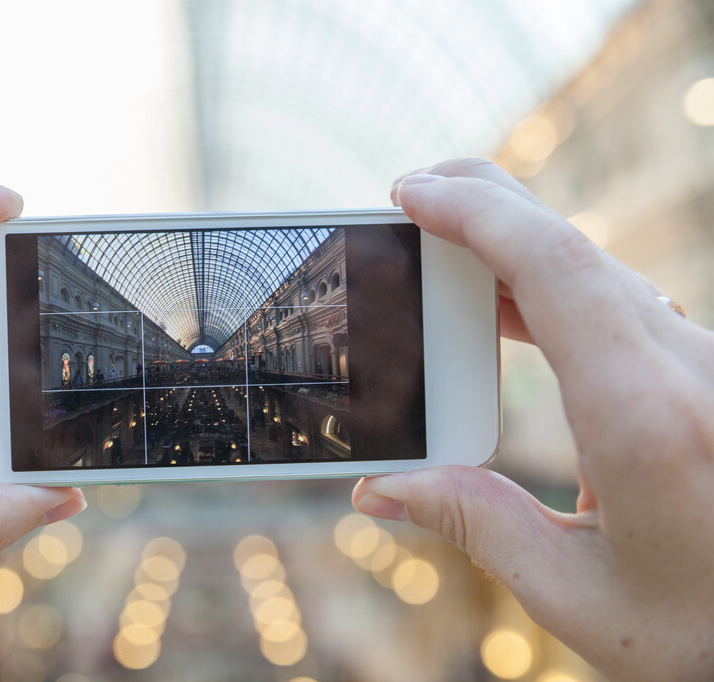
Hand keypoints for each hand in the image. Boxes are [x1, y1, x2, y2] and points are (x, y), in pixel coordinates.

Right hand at [353, 159, 713, 680]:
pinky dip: (550, 284)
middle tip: (411, 195)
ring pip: (599, 269)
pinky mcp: (702, 377)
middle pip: (575, 246)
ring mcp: (702, 367)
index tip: (410, 193)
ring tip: (442, 252)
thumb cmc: (707, 632)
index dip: (476, 212)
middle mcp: (686, 370)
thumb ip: (477, 524)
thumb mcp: (578, 596)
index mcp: (645, 415)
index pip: (554, 266)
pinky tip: (509, 306)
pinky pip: (618, 301)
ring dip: (515, 245)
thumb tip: (382, 487)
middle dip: (486, 203)